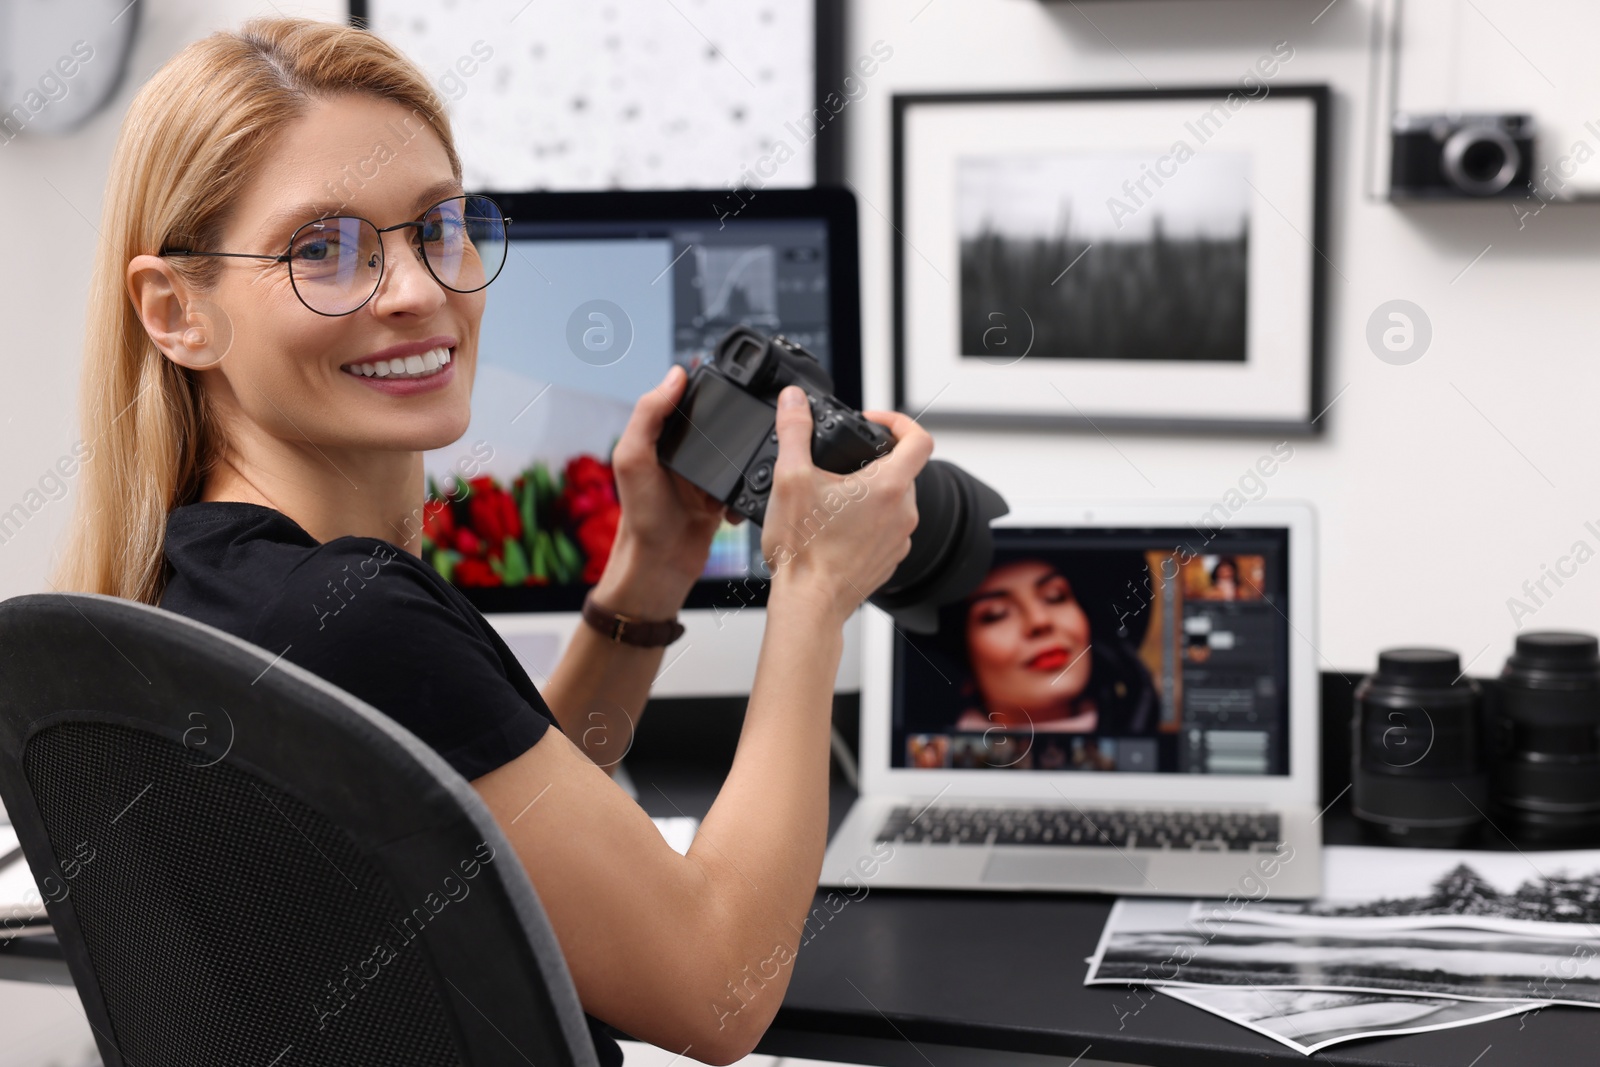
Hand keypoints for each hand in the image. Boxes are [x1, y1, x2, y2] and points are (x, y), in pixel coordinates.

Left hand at [595, 364, 730, 616]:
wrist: (662, 565)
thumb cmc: (640, 516)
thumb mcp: (633, 458)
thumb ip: (649, 414)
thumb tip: (675, 374)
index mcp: (659, 438)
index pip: (683, 399)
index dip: (701, 385)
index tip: (724, 375)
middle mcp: (682, 453)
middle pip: (717, 422)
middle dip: (735, 422)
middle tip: (754, 416)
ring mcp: (704, 475)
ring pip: (736, 450)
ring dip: (747, 454)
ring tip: (756, 454)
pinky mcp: (721, 496)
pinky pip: (744, 480)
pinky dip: (750, 484)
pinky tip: (746, 487)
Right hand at [759, 385, 933, 626]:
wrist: (808, 605)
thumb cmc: (803, 550)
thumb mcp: (789, 479)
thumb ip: (793, 431)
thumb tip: (794, 400)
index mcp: (887, 486)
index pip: (919, 438)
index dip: (898, 421)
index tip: (873, 423)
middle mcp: (903, 512)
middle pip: (902, 469)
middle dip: (873, 460)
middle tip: (839, 466)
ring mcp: (900, 539)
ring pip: (894, 500)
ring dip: (870, 492)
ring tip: (833, 500)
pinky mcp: (890, 560)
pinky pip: (887, 529)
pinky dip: (868, 521)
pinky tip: (837, 529)